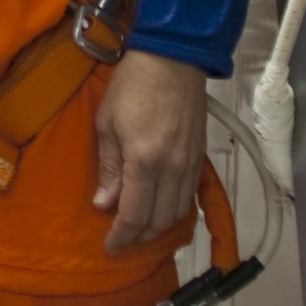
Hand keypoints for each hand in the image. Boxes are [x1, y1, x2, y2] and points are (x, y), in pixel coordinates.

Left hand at [92, 50, 209, 255]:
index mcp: (145, 162)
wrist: (173, 58)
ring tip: (139, 226)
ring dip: (158, 225)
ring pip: (178, 212)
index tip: (110, 248)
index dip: (122, 237)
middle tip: (121, 238)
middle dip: (140, 236)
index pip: (136, 215)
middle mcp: (173, 169)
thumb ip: (109, 167)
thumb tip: (105, 203)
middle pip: (160, 221)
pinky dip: (175, 209)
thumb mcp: (107, 123)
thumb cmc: (132, 85)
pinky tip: (161, 207)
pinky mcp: (200, 156)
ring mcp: (190, 164)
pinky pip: (189, 195)